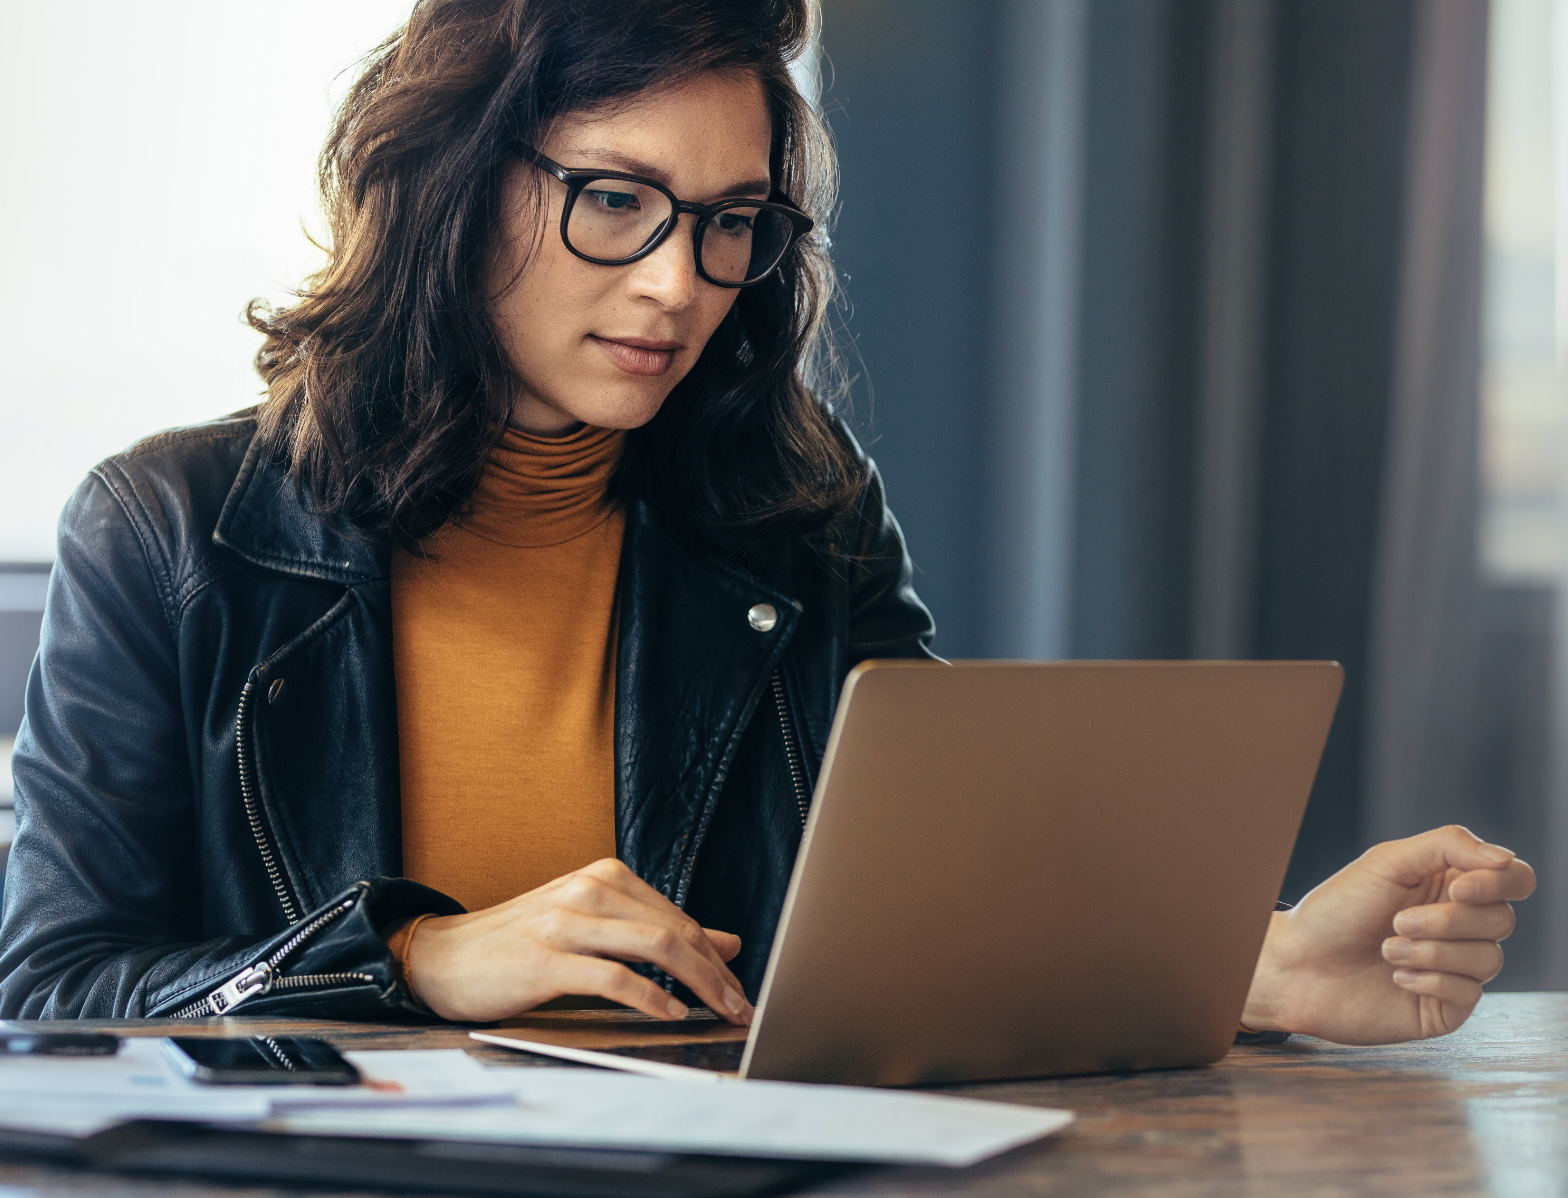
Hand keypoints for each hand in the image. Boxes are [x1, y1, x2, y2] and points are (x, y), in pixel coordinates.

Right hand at [401, 858, 753, 1024]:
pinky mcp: (545, 959)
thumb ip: (656, 932)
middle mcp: (590, 889)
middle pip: (675, 930)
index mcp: (605, 877)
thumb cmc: (521, 944)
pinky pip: (613, 977)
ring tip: (718, 1011)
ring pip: (654, 946)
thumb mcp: (595, 927)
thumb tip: (727, 943)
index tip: (740, 989)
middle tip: (741, 1007)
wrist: (442, 956)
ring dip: (698, 983)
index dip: (716, 957)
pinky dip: (649, 997)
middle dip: (717, 973)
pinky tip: (670, 1013)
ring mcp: (566, 921)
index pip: (679, 917)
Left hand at [1241, 825, 1534, 1043]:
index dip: (1499, 883)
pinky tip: (1396, 977)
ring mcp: (1456, 968)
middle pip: (1502, 919)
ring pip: (1489, 958)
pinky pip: (1470, 993)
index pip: (1514, 879)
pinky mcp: (1445, 1006)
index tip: (1457, 890)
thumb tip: (1506, 859)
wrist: (1296, 965)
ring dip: (1433, 951)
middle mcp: (1460, 926)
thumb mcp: (1387, 862)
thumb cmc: (1336, 909)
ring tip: (1387, 949)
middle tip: (1398, 921)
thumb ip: (1448, 846)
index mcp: (1450, 886)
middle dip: (1448, 921)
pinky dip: (1430, 980)